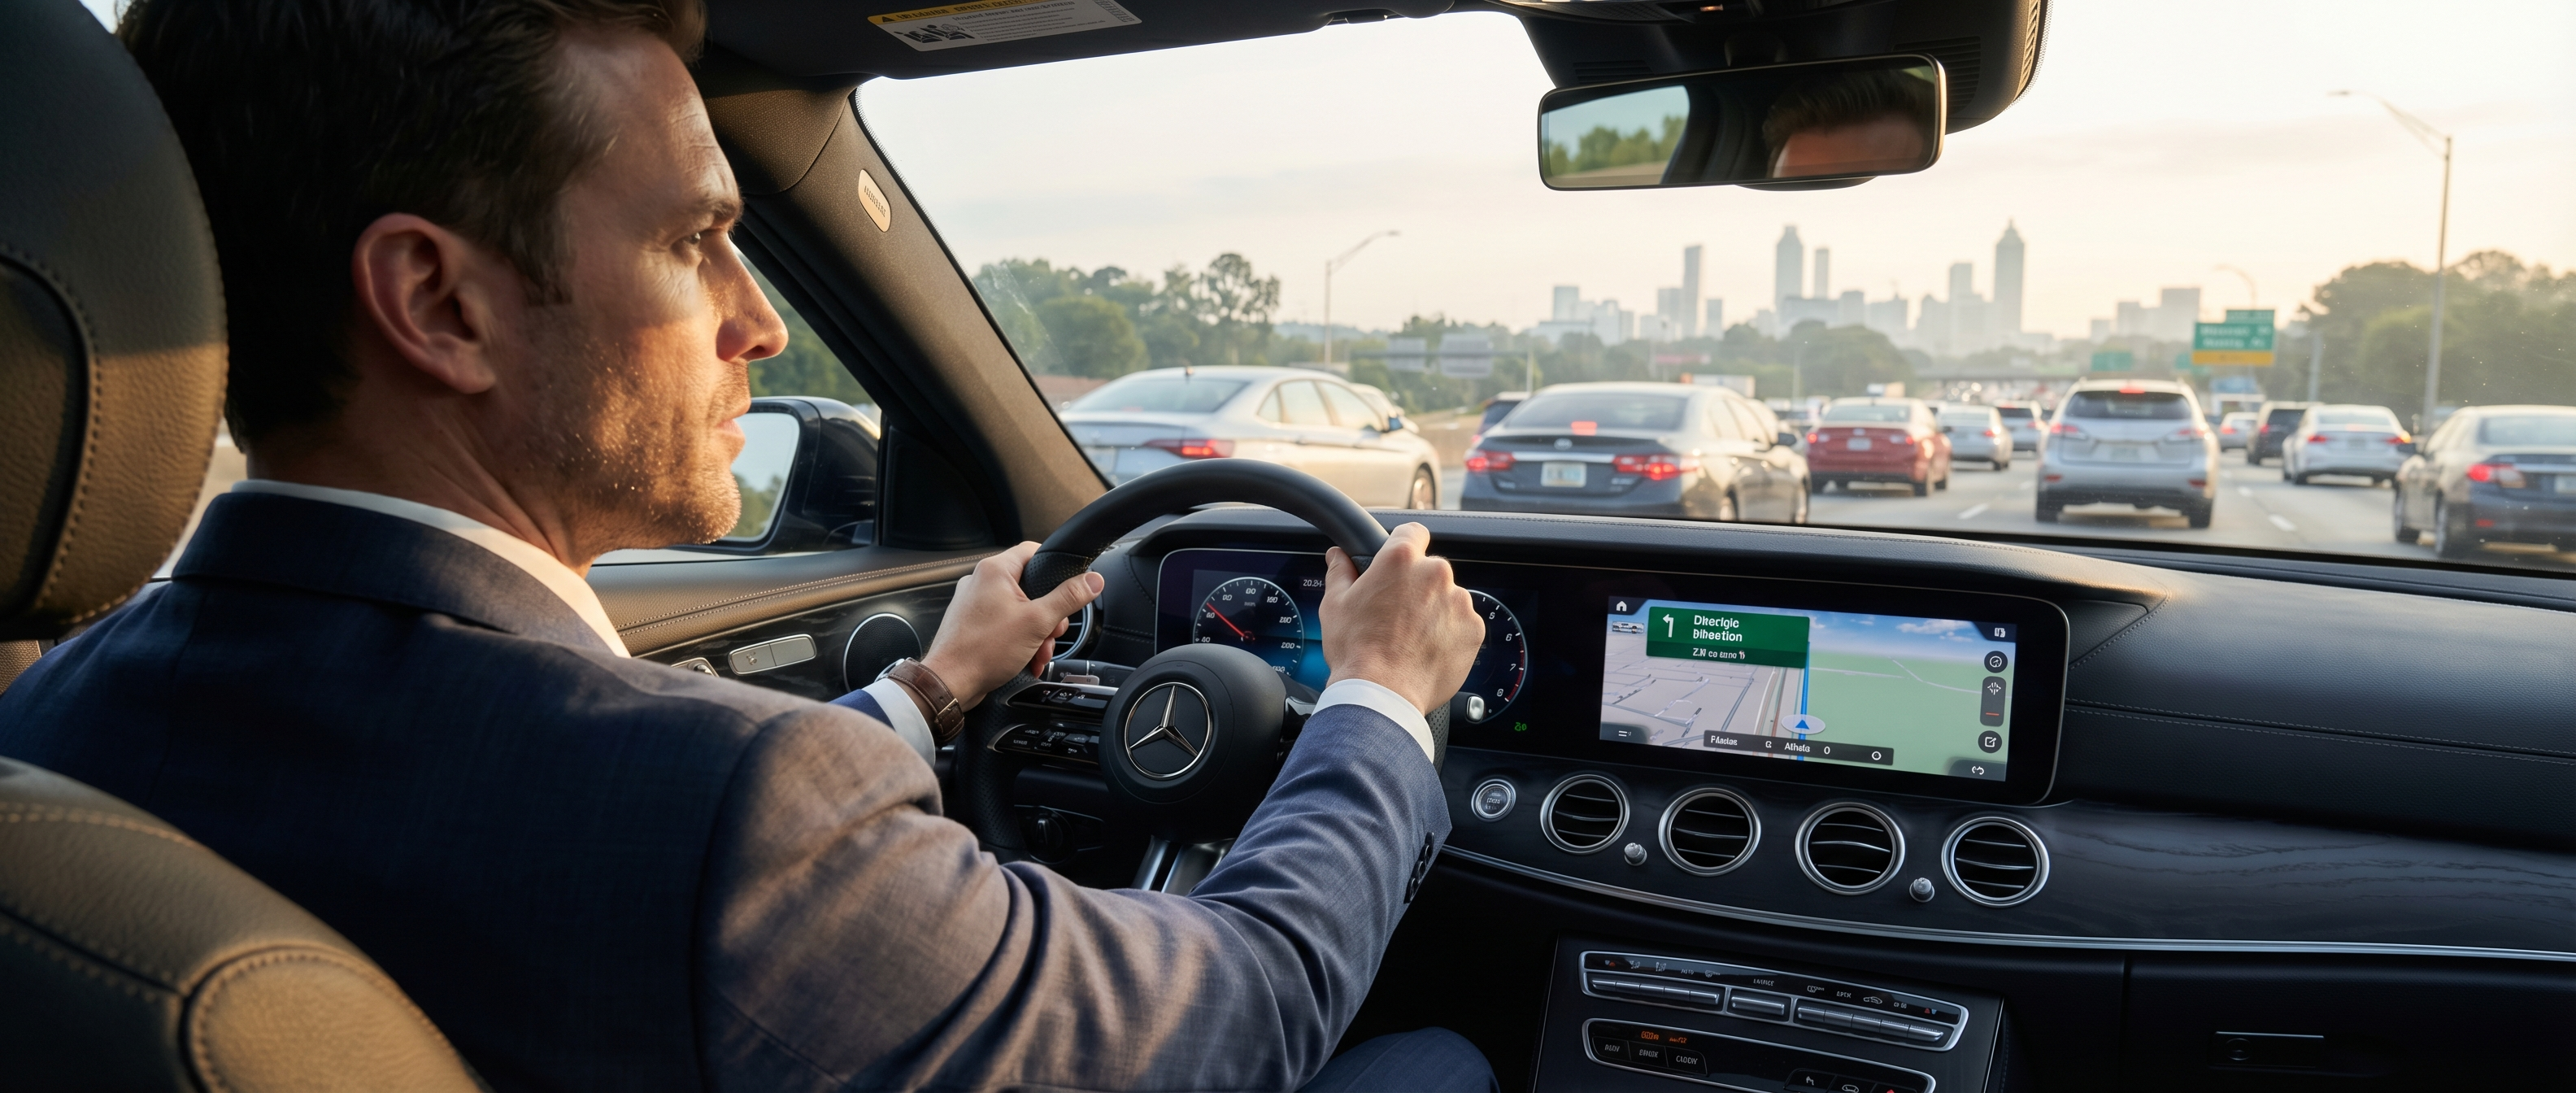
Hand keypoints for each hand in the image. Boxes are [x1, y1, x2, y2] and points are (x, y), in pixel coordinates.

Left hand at [920, 542, 1103, 708]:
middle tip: (1051, 632)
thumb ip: (1068, 598)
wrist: (950, 683)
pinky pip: (1005, 623)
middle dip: (1048, 614)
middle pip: (1031, 585)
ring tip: (1038, 652)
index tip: (1069, 584)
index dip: (1055, 566)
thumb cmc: (983, 651)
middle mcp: (981, 581)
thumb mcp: (1037, 622)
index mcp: (995, 570)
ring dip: (1037, 632)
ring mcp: (975, 602)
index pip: (1034, 550)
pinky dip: (1020, 639)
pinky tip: (1027, 658)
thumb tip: (1092, 581)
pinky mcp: (973, 622)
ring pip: (1020, 608)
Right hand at [1319, 523, 1482, 713]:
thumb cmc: (1356, 649)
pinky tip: (1427, 650)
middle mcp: (1435, 574)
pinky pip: (1463, 624)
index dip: (1404, 544)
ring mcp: (1458, 602)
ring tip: (1412, 637)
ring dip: (1435, 610)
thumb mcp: (1335, 605)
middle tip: (1397, 613)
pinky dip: (1450, 633)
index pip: (1413, 532)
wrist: (1381, 694)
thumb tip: (1338, 556)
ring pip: (1448, 598)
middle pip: (1431, 569)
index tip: (1401, 560)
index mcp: (1401, 560)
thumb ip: (1340, 572)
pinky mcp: (1473, 630)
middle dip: (1417, 586)